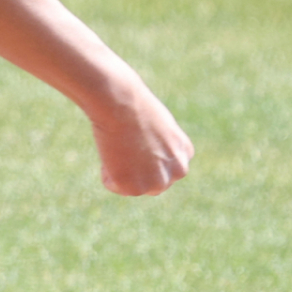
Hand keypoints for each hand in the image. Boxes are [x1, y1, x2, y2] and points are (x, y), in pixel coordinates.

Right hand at [85, 78, 192, 195]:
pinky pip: (112, 184)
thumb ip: (158, 146)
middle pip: (151, 183)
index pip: (162, 168)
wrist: (123, 103)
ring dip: (120, 169)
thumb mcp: (157, 125)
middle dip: (136, 169)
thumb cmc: (134, 105)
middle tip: (126, 143)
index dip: (144, 154)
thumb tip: (146, 156)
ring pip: (132, 186)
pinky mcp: (134, 188)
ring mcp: (157, 182)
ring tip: (121, 145)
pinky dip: (106, 169)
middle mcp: (177, 172)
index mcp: (185, 154)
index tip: (138, 137)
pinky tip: (112, 149)